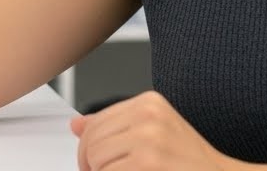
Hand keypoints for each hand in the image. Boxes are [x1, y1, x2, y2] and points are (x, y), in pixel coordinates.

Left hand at [69, 91, 235, 170]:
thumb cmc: (189, 162)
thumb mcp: (153, 134)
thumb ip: (114, 126)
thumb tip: (76, 124)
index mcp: (148, 102)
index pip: (95, 121)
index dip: (88, 149)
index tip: (93, 164)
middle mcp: (148, 114)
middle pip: (91, 140)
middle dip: (91, 165)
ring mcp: (149, 137)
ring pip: (96, 159)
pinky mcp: (148, 161)